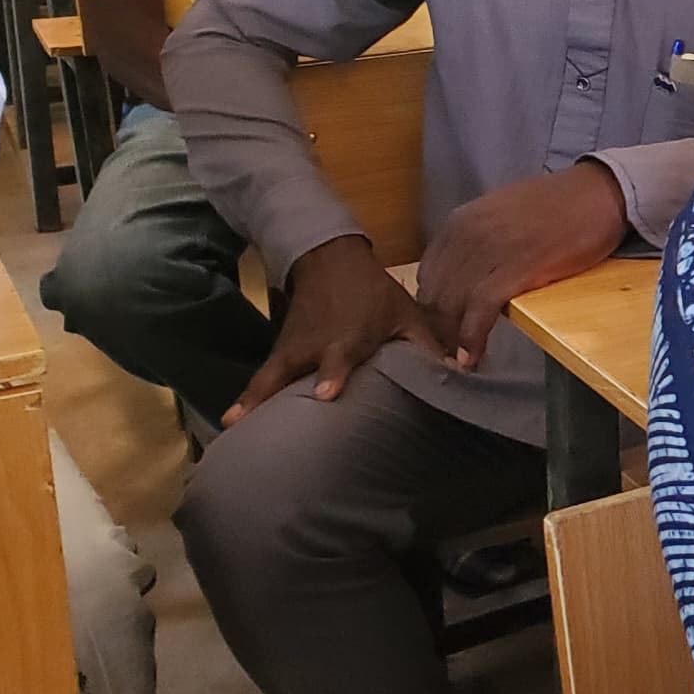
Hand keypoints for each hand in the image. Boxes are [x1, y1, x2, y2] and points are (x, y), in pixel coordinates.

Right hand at [228, 236, 445, 421]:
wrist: (329, 261)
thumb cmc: (373, 294)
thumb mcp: (405, 314)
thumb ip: (428, 345)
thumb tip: (461, 371)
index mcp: (348, 336)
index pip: (338, 357)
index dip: (332, 373)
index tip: (324, 395)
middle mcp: (313, 346)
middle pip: (288, 371)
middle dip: (271, 395)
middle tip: (249, 425)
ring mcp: (290, 350)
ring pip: (267, 378)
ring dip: (251, 402)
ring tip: (232, 431)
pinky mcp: (278, 353)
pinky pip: (262, 380)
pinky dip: (249, 399)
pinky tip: (234, 425)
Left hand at [415, 162, 628, 366]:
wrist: (599, 193)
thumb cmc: (559, 205)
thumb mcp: (501, 215)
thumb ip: (477, 240)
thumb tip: (465, 276)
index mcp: (459, 222)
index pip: (427, 276)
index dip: (430, 309)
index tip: (441, 329)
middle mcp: (466, 235)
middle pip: (434, 295)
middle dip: (437, 329)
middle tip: (448, 352)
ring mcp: (489, 252)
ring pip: (451, 306)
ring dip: (451, 339)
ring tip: (459, 360)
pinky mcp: (516, 270)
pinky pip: (479, 312)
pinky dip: (471, 339)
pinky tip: (471, 358)